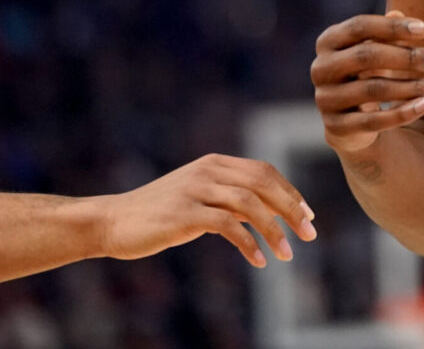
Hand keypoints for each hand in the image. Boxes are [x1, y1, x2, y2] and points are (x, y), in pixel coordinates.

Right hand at [94, 153, 315, 267]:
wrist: (114, 221)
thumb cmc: (159, 215)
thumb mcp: (200, 201)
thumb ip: (230, 201)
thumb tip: (267, 215)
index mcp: (214, 163)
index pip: (264, 171)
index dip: (290, 192)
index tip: (308, 216)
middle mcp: (208, 170)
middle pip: (263, 183)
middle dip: (291, 209)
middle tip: (309, 235)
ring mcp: (195, 189)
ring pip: (249, 204)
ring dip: (274, 230)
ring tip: (287, 254)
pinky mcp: (184, 212)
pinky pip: (227, 225)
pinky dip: (248, 243)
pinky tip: (258, 261)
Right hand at [311, 11, 423, 153]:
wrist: (351, 121)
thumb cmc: (368, 73)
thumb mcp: (377, 50)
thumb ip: (387, 33)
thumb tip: (398, 13)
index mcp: (328, 42)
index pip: (359, 27)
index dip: (391, 27)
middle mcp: (321, 68)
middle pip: (365, 56)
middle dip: (403, 57)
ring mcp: (326, 99)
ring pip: (371, 89)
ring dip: (407, 87)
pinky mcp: (336, 127)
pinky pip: (373, 121)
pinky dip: (401, 113)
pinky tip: (423, 105)